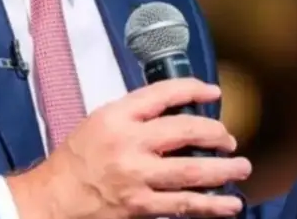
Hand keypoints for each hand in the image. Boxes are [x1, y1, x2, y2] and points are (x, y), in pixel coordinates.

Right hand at [7, 78, 250, 218]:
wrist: (55, 199)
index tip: (212, 92)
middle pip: (186, 131)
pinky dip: (211, 205)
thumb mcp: (99, 121)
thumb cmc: (76, 160)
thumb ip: (135, 114)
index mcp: (117, 116)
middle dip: (216, 133)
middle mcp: (129, 143)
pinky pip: (185, 205)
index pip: (163, 94)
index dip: (194, 90)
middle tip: (229, 139)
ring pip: (193, 171)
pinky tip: (229, 204)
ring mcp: (137, 177)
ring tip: (241, 167)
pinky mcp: (142, 206)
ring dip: (224, 170)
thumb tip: (176, 111)